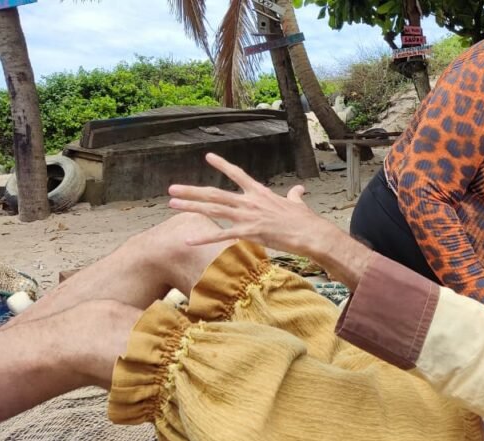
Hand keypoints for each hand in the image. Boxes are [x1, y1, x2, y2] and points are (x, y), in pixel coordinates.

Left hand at [167, 153, 330, 256]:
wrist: (311, 232)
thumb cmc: (305, 220)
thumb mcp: (297, 203)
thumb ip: (294, 195)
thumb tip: (300, 189)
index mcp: (260, 193)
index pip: (238, 174)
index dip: (222, 165)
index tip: (208, 157)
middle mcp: (250, 201)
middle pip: (215, 193)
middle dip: (192, 190)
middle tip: (172, 189)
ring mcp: (248, 216)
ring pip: (213, 209)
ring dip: (191, 206)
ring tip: (172, 204)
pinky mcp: (249, 232)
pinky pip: (221, 235)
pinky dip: (204, 238)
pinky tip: (188, 240)